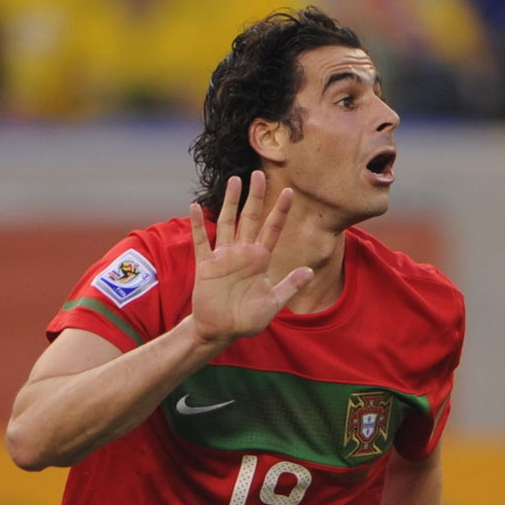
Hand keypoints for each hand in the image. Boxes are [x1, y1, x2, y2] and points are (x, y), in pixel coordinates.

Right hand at [188, 170, 312, 345]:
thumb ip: (289, 286)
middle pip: (250, 218)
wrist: (221, 331)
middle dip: (255, 197)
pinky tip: (195, 206)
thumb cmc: (247, 318)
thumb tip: (309, 271)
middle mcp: (243, 253)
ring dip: (230, 203)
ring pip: (227, 223)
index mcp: (261, 260)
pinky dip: (198, 225)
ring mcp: (224, 257)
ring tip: (234, 181)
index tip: (289, 191)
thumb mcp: (273, 303)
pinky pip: (202, 241)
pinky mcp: (206, 265)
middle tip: (258, 174)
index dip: (280, 211)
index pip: (273, 229)